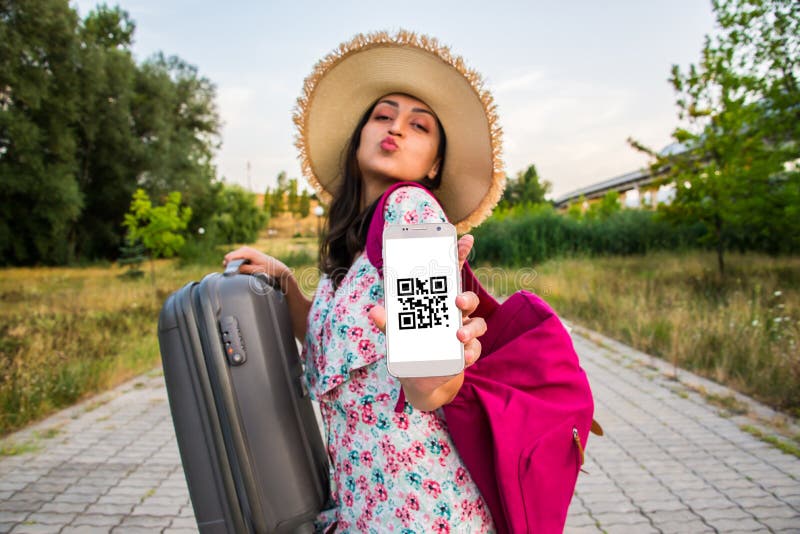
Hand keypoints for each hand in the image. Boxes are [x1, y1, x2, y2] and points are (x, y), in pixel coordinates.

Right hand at [223, 246, 290, 287]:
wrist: (277, 267)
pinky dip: (237, 264)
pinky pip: (235, 259)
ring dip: (234, 265)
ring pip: (231, 258)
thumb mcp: (256, 271)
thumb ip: (244, 269)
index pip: (230, 257)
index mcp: (247, 252)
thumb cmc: (268, 269)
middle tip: (238, 273)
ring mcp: (244, 250)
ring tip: (242, 272)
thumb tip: (232, 269)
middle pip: (228, 258)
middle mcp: (244, 249)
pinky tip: (243, 269)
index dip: (228, 265)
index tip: (232, 273)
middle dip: (230, 266)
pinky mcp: (245, 254)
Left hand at [368, 234, 487, 406]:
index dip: (458, 256)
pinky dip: (471, 351)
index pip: (449, 275)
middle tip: (456, 300)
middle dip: (465, 297)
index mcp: (435, 303)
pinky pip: (475, 348)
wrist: (421, 381)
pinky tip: (464, 356)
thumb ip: (386, 323)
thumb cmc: (408, 350)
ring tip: (458, 336)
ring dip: (471, 328)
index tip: (465, 239)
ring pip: (477, 323)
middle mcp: (452, 315)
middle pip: (466, 299)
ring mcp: (462, 333)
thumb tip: (374, 310)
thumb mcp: (394, 336)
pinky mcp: (467, 352)